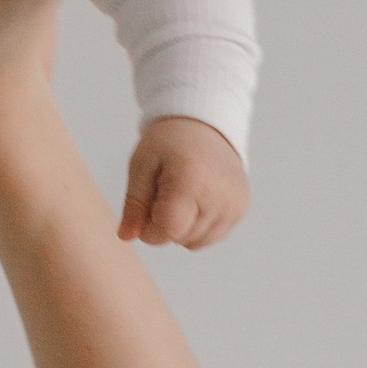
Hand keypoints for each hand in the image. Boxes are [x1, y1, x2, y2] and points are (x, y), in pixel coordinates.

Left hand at [118, 116, 249, 248]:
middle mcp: (219, 196)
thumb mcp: (142, 165)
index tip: (146, 207)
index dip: (149, 228)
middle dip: (164, 225)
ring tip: (181, 196)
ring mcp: (234, 204)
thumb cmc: (169, 142)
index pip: (167, 231)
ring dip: (181, 228)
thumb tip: (126, 236)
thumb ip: (134, 203)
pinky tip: (196, 200)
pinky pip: (211, 236)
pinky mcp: (241, 208)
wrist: (204, 124)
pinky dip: (198, 226)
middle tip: (164, 193)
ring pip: (195, 243)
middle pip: (180, 238)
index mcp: (192, 181)